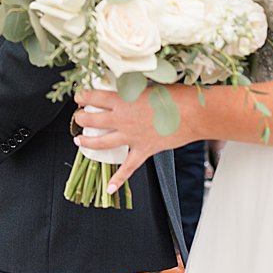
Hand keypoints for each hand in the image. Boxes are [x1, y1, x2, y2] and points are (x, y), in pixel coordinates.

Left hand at [73, 85, 193, 193]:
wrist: (194, 114)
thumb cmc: (176, 96)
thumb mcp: (149, 85)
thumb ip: (133, 88)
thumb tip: (125, 87)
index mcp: (123, 100)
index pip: (93, 97)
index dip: (82, 97)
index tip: (79, 97)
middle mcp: (123, 119)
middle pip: (92, 120)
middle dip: (80, 119)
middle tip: (78, 117)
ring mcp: (131, 137)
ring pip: (102, 143)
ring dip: (88, 142)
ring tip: (80, 141)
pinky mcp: (143, 150)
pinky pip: (128, 167)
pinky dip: (119, 178)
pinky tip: (110, 187)